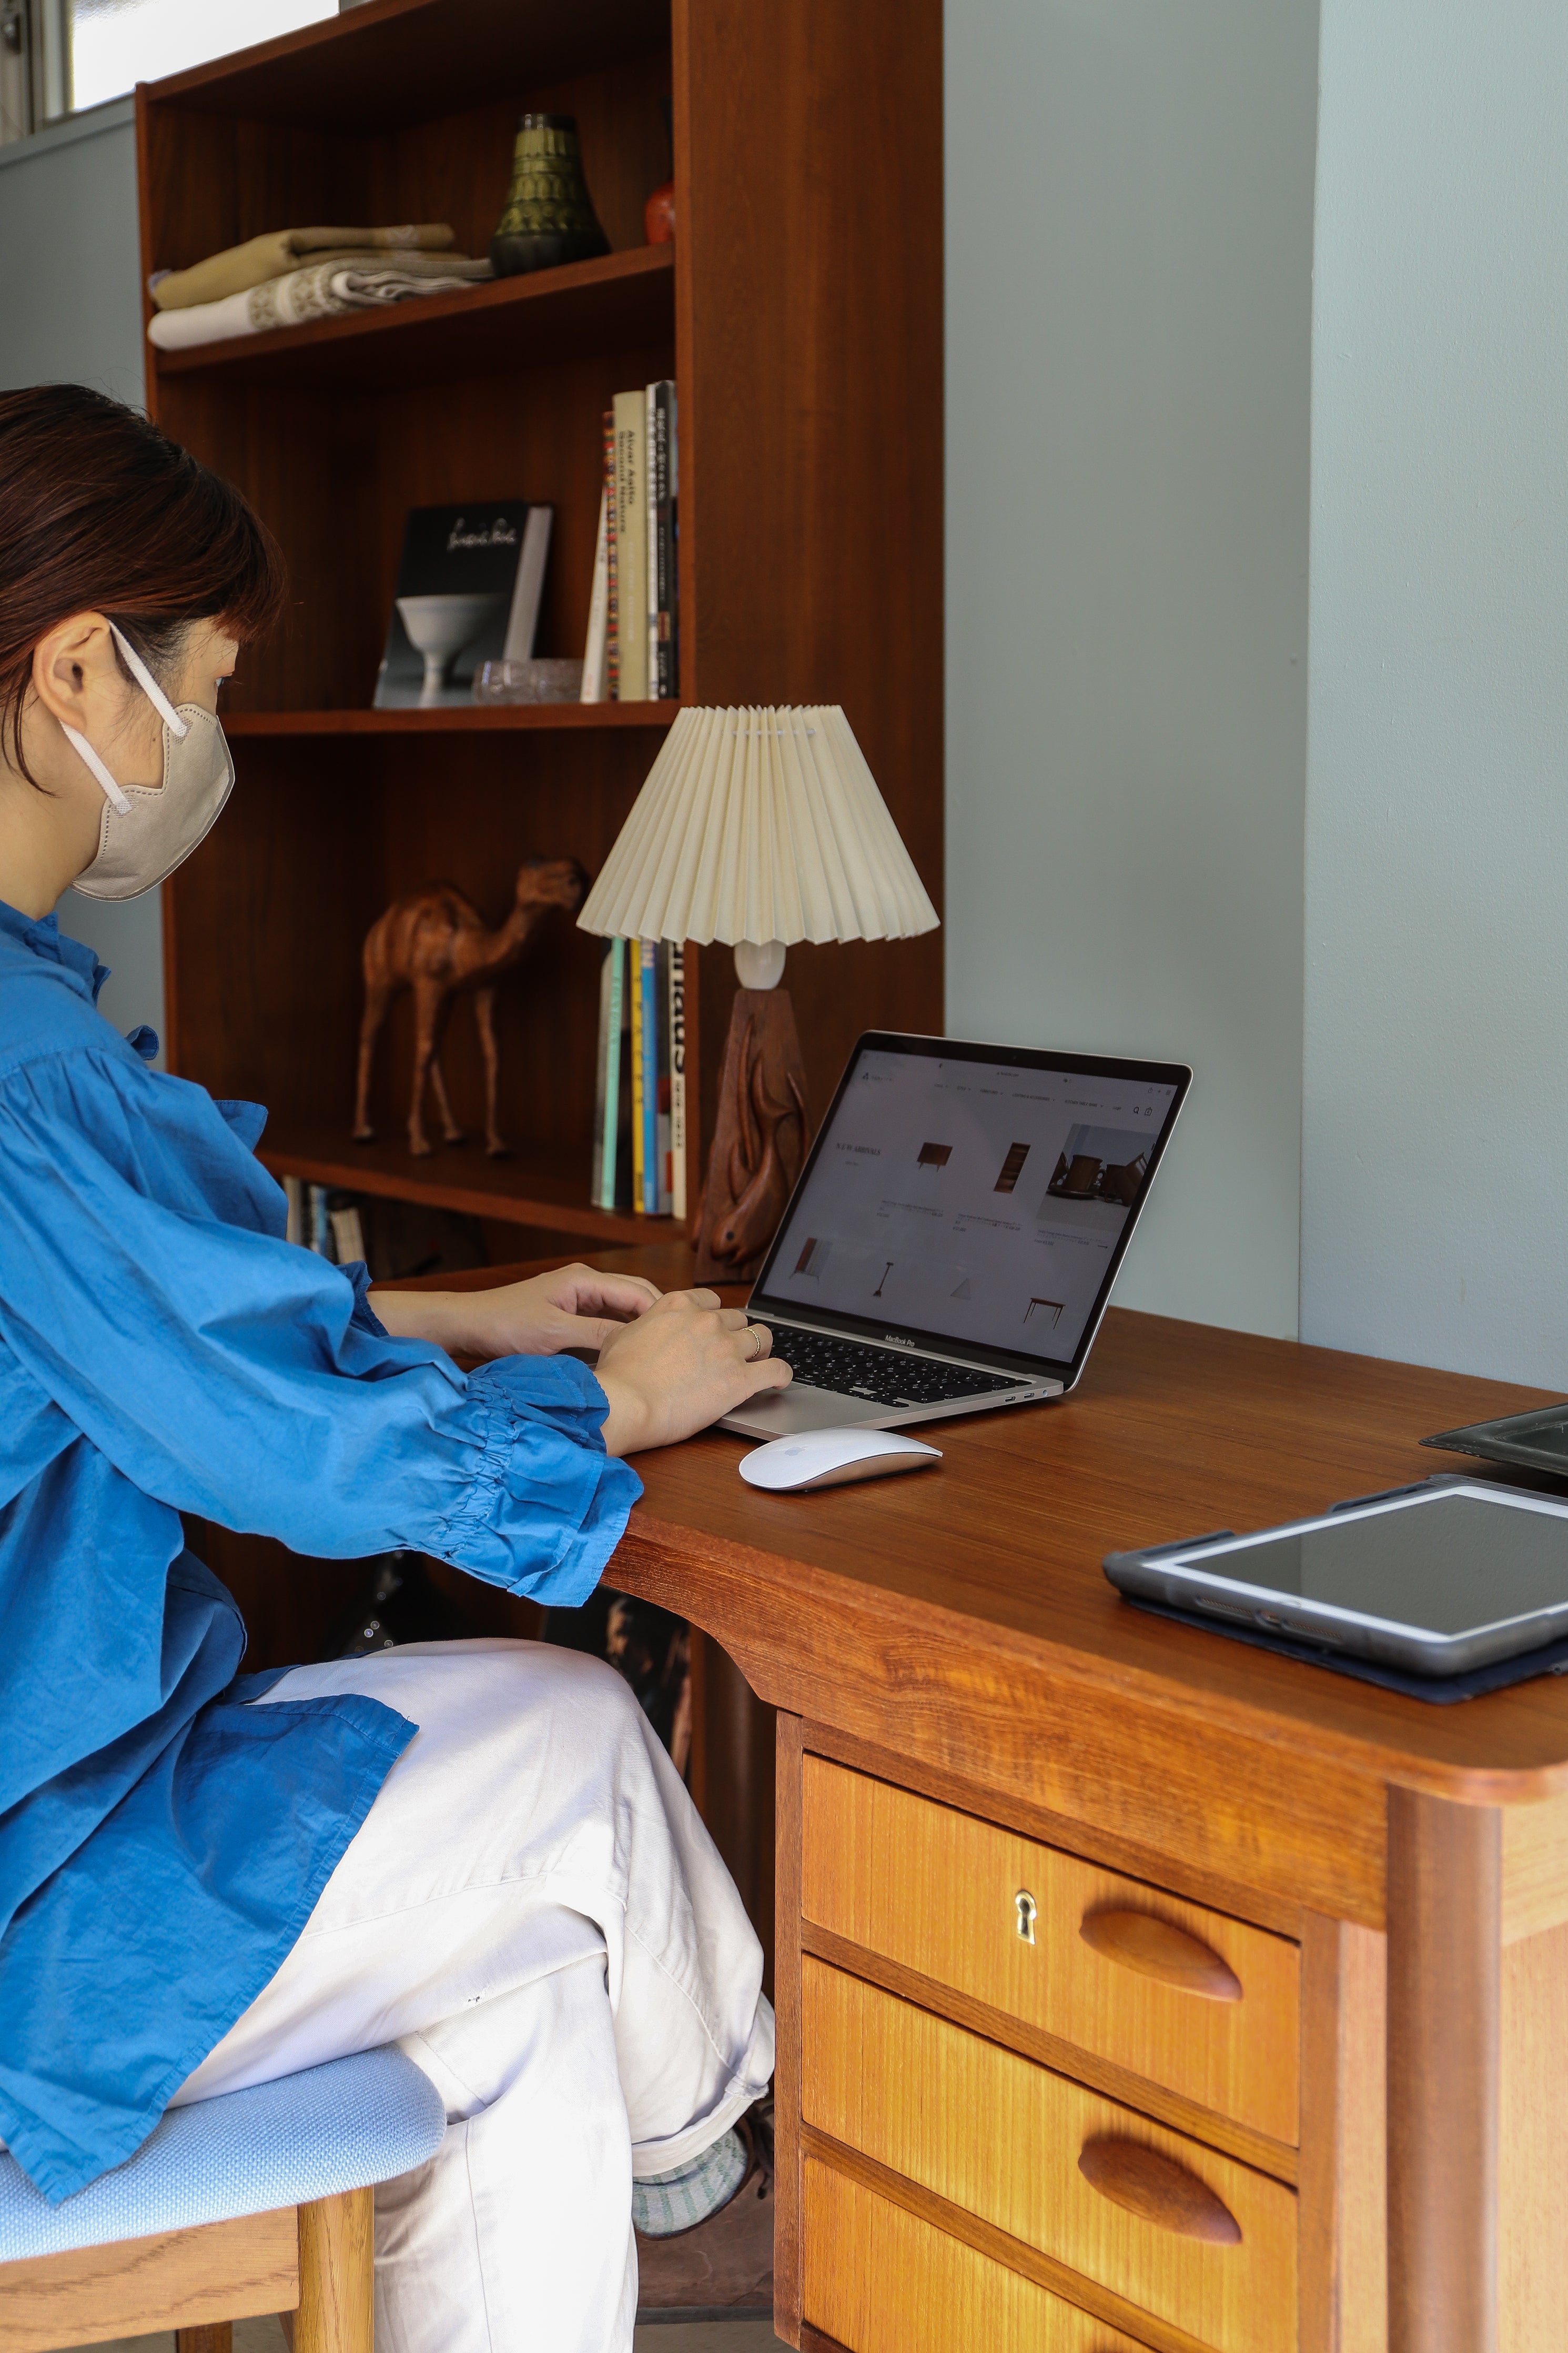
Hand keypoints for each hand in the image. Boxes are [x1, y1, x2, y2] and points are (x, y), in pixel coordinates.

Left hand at [370, 1263, 662, 1361]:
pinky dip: (621, 1333)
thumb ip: (596, 1336)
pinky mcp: (569, 1314)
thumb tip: (635, 1344)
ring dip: (640, 1327)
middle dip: (658, 1318)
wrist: (468, 1325)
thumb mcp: (554, 1335)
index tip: (682, 1337)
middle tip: (680, 1344)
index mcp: (585, 1279)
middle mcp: (585, 1283)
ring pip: (622, 1310)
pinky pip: (606, 1321)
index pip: (639, 1291)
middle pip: (636, 1296)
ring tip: (662, 1351)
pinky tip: (630, 1353)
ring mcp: (577, 1298)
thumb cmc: (504, 1325)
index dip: (663, 1314)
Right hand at [594, 1289, 791, 1454]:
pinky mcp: (741, 1379)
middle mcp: (707, 1321)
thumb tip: (642, 1329)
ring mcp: (727, 1348)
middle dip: (735, 1335)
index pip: (712, 1300)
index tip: (713, 1330)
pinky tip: (779, 1380)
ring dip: (761, 1350)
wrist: (625, 1404)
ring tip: (758, 1362)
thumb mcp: (620, 1336)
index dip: (714, 1317)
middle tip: (730, 1353)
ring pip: (762, 1337)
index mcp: (679, 1305)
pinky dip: (782, 1374)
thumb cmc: (618, 1377)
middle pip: (738, 1319)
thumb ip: (642, 1326)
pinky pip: (777, 1369)